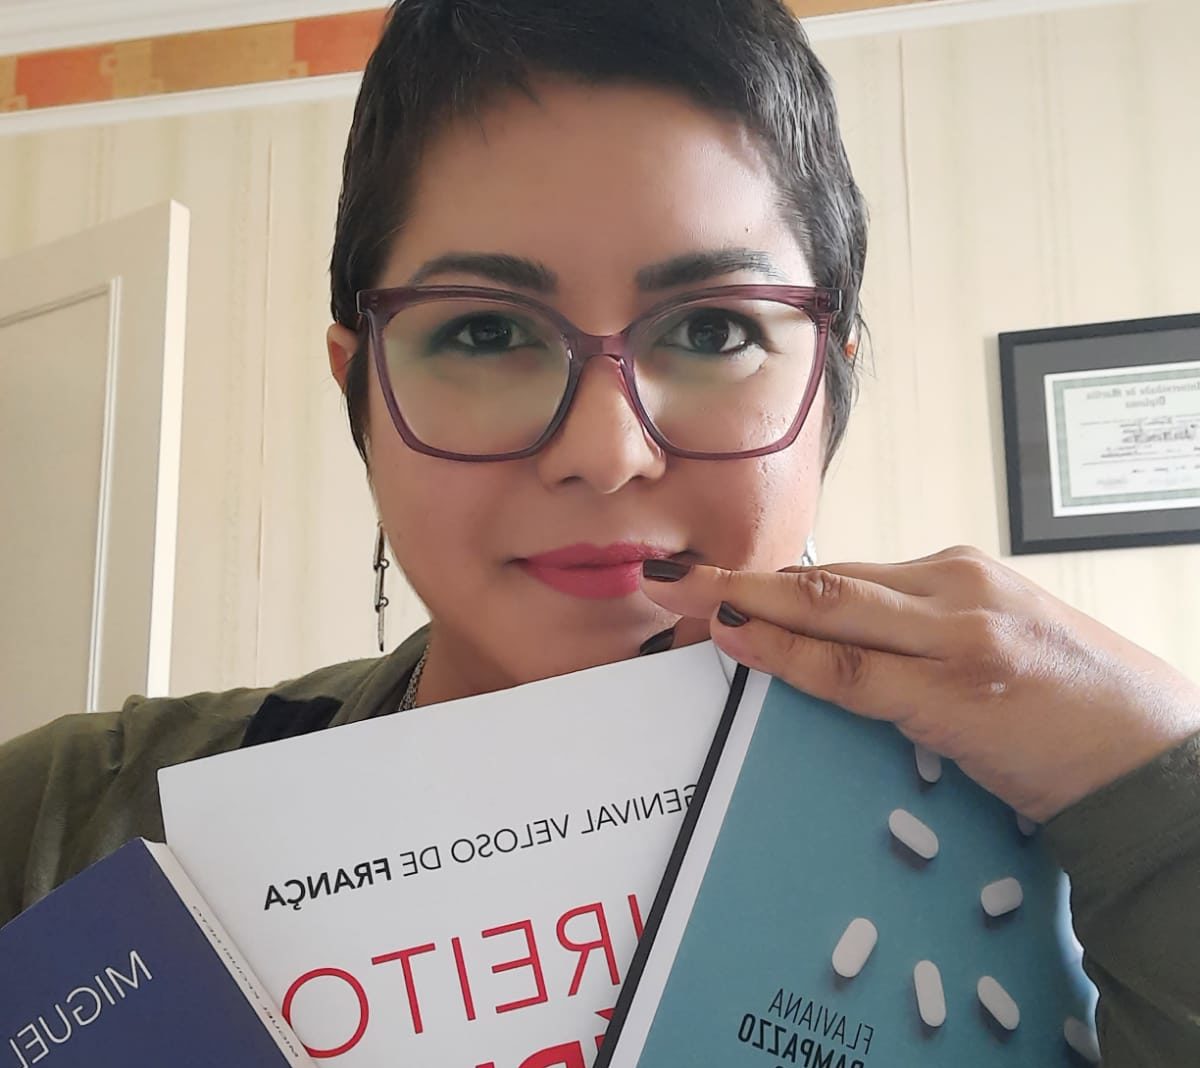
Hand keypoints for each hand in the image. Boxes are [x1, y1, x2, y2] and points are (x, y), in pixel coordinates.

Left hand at [640, 545, 1199, 821]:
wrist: (1153, 755)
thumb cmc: (1075, 703)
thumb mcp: (995, 641)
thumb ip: (924, 631)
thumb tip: (845, 640)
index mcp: (960, 572)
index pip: (845, 574)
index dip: (773, 585)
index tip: (719, 588)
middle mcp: (953, 586)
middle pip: (825, 579)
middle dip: (740, 580)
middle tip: (669, 578)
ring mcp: (952, 634)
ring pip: (826, 610)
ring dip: (743, 603)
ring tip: (679, 599)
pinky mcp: (952, 690)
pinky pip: (847, 669)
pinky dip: (784, 654)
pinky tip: (737, 641)